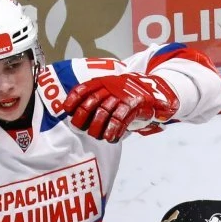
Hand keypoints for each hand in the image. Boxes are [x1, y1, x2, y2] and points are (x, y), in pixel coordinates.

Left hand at [63, 73, 179, 142]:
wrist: (153, 88)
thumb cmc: (125, 95)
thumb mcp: (110, 91)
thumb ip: (95, 100)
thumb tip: (76, 117)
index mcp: (102, 83)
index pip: (84, 88)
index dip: (74, 98)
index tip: (67, 110)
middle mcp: (110, 87)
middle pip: (92, 101)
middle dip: (83, 116)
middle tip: (79, 128)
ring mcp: (122, 95)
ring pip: (105, 111)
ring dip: (98, 126)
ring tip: (96, 136)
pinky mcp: (134, 103)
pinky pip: (121, 117)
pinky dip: (114, 129)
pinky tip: (110, 138)